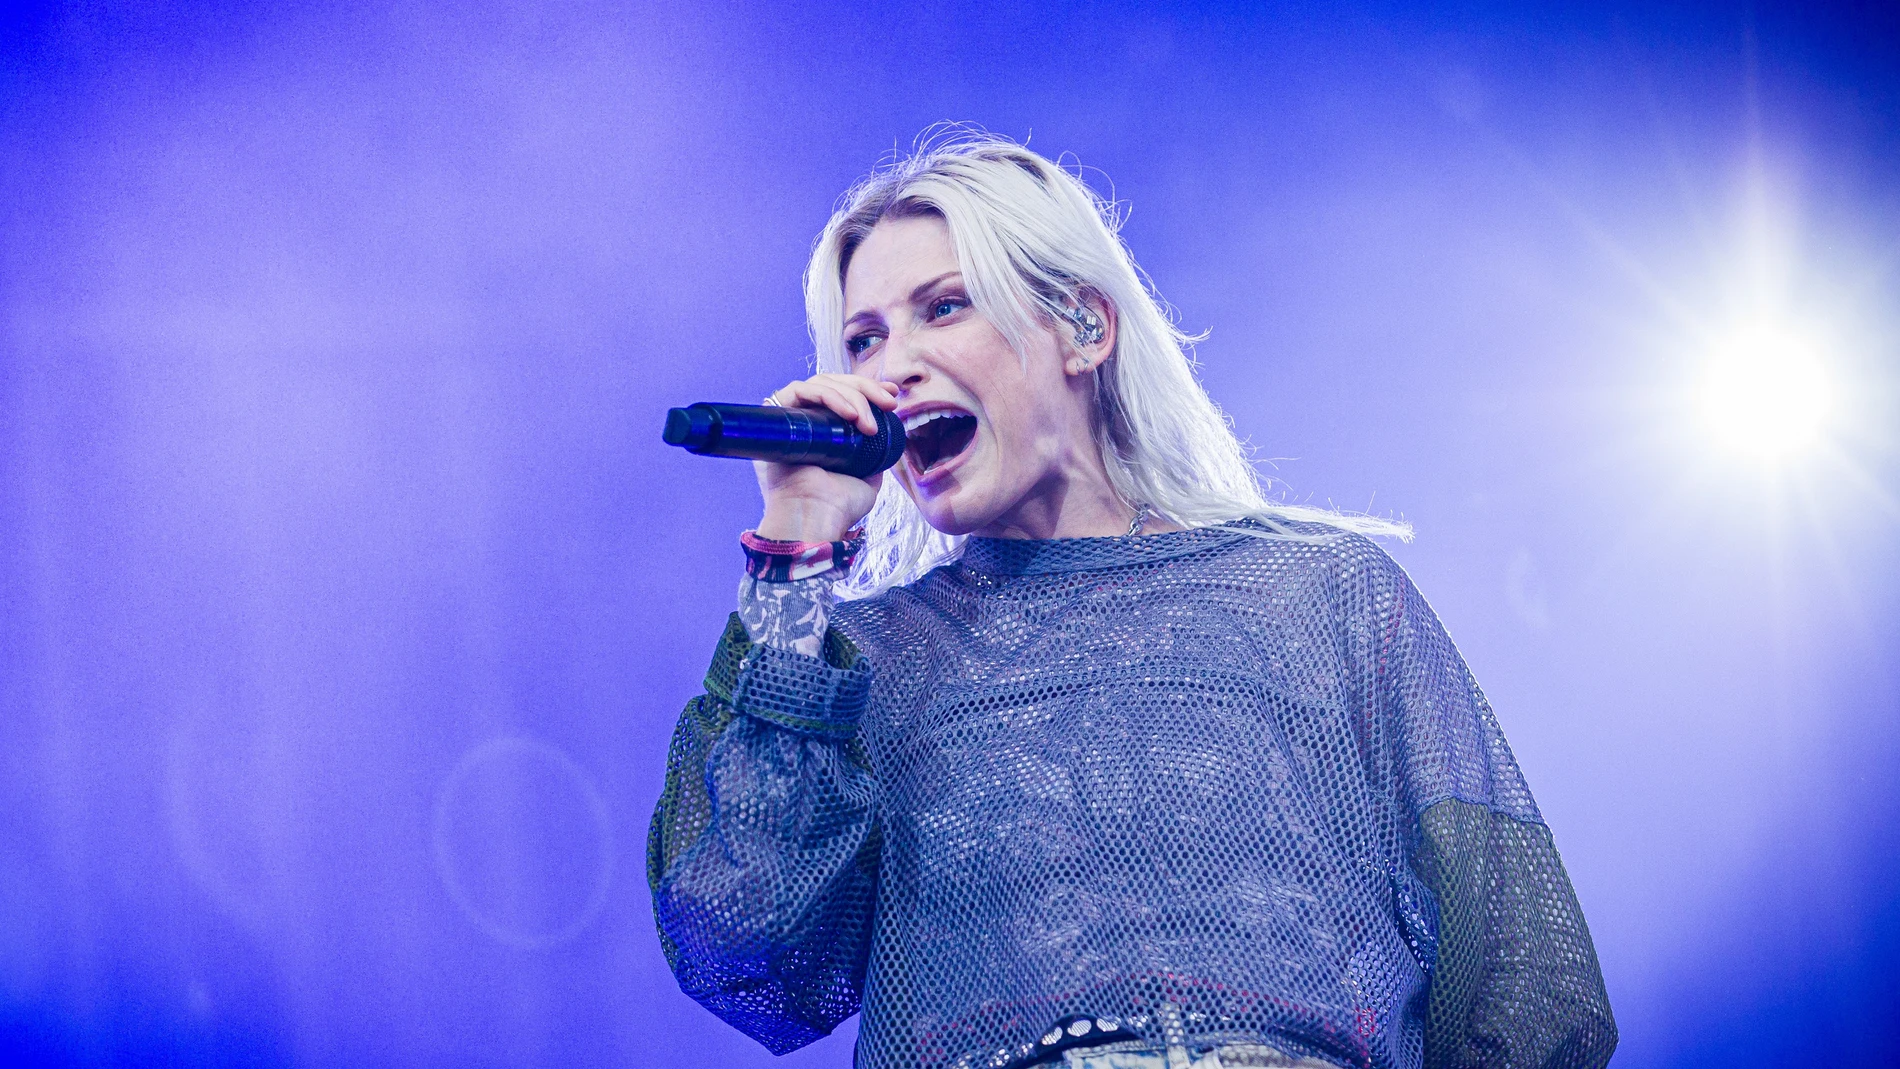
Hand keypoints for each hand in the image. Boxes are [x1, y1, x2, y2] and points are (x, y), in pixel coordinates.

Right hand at [753, 373, 897, 542]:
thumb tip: (885, 440)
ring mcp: (789, 418)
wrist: (816, 518)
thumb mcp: (867, 477)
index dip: (867, 389)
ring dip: (853, 396)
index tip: (892, 395)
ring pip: (821, 384)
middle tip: (889, 404)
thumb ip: (873, 459)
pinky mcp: (776, 417)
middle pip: (834, 384)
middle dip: (866, 389)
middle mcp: (803, 422)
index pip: (842, 396)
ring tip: (869, 425)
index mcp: (821, 434)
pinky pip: (800, 390)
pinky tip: (851, 416)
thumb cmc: (838, 507)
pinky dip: (829, 397)